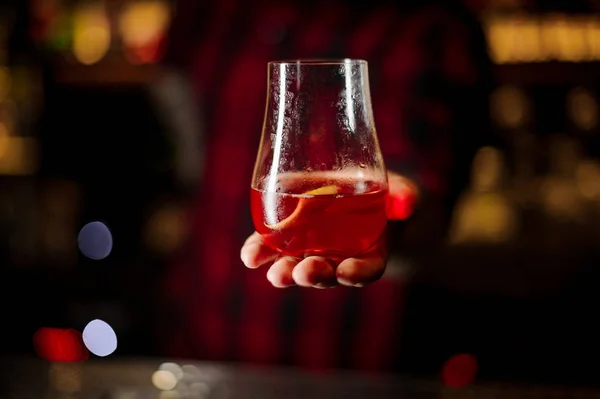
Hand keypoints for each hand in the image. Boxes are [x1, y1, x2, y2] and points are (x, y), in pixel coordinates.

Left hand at [240, 171, 416, 287]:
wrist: (363, 190)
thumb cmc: (386, 196)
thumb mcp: (400, 193)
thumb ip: (404, 197)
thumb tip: (406, 201)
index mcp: (370, 252)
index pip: (366, 269)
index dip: (357, 273)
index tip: (346, 272)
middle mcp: (339, 258)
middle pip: (327, 274)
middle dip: (314, 275)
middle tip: (304, 272)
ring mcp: (313, 250)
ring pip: (297, 266)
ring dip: (284, 271)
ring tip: (274, 273)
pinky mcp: (290, 237)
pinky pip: (275, 248)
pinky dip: (262, 251)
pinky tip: (250, 255)